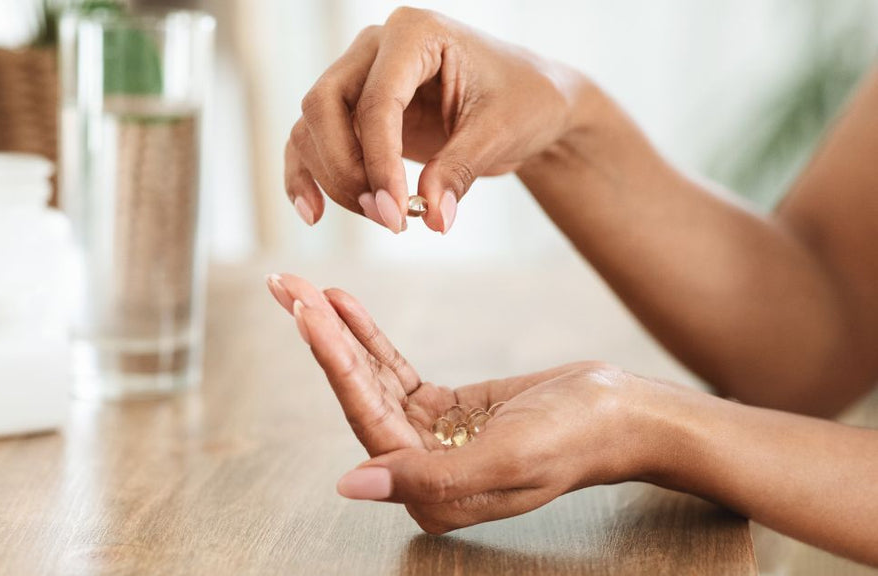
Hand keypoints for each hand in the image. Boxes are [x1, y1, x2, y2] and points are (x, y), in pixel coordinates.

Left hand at [266, 273, 675, 533]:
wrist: (623, 415)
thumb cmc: (576, 439)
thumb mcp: (507, 457)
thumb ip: (428, 477)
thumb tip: (350, 485)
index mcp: (430, 493)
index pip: (366, 418)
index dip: (332, 362)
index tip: (303, 312)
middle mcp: (421, 471)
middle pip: (357, 394)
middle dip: (321, 338)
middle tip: (285, 287)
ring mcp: (431, 439)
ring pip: (370, 378)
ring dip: (338, 332)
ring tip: (306, 287)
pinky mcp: (444, 410)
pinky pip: (394, 370)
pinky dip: (369, 337)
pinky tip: (344, 306)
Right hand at [284, 7, 587, 233]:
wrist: (530, 102)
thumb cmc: (523, 101)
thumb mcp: (500, 133)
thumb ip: (460, 171)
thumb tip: (434, 219)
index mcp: (416, 33)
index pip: (376, 101)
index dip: (379, 163)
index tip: (396, 212)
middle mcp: (375, 47)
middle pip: (324, 106)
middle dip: (347, 171)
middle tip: (387, 218)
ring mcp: (357, 75)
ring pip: (312, 127)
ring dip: (335, 180)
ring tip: (382, 218)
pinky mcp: (352, 110)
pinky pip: (311, 140)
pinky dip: (307, 176)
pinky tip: (314, 213)